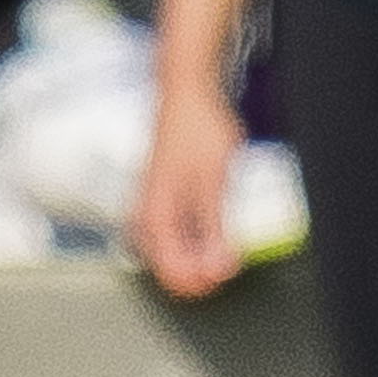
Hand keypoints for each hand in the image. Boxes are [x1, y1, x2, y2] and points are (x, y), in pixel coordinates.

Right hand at [129, 70, 258, 299]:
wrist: (187, 95)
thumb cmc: (198, 130)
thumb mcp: (215, 182)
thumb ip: (215, 228)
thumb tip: (218, 268)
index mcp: (155, 215)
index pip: (171, 273)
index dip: (201, 282)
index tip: (227, 272)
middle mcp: (146, 215)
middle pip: (170, 267)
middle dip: (201, 272)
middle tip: (230, 258)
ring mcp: (153, 207)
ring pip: (172, 253)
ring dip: (199, 257)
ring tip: (226, 244)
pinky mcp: (163, 199)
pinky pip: (175, 235)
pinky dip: (196, 241)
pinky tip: (215, 231)